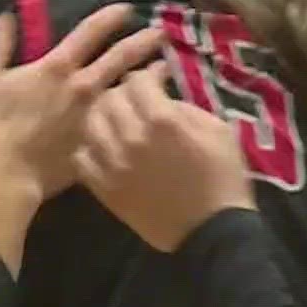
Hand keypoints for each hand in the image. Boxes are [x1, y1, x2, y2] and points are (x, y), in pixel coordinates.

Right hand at [0, 4, 163, 198]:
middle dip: (144, 42)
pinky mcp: (101, 141)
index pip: (91, 32)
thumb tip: (6, 16)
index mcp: (59, 68)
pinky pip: (124, 123)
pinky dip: (139, 114)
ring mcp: (96, 116)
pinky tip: (150, 112)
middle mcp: (85, 87)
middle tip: (163, 33)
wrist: (8, 174)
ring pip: (132, 91)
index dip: (111, 16)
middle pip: (123, 58)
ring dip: (151, 78)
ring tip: (167, 69)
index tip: (128, 9)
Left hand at [75, 61, 256, 252]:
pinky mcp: (105, 189)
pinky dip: (92, 147)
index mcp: (162, 120)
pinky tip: (107, 148)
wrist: (212, 232)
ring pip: (90, 124)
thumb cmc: (223, 177)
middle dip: (125, 92)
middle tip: (138, 98)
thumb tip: (163, 95)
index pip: (138, 80)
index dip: (149, 74)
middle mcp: (131, 138)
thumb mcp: (218, 130)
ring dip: (104, 116)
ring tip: (118, 120)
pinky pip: (84, 158)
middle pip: (110, 98)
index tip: (158, 77)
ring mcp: (113, 165)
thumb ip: (185, 106)